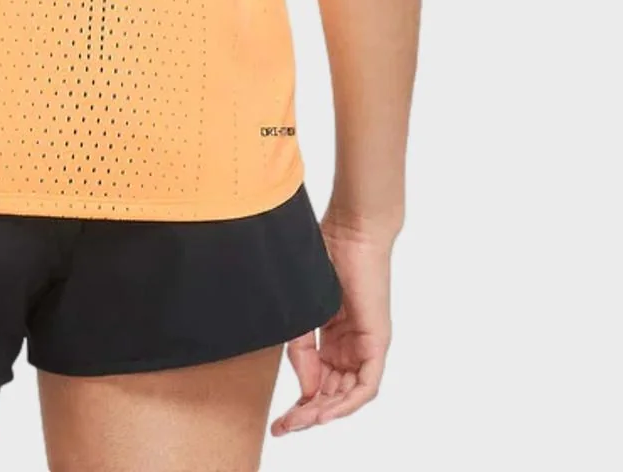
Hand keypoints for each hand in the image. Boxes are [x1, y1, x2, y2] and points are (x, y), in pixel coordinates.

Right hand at [269, 210, 392, 435]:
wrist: (350, 229)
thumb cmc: (324, 254)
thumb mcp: (302, 310)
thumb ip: (300, 349)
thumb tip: (304, 388)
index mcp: (330, 337)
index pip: (317, 382)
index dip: (299, 405)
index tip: (278, 422)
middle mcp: (350, 346)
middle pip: (332, 394)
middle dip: (309, 415)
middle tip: (286, 428)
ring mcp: (365, 346)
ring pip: (349, 395)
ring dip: (326, 413)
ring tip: (301, 421)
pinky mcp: (378, 342)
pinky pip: (367, 385)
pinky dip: (348, 402)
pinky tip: (326, 412)